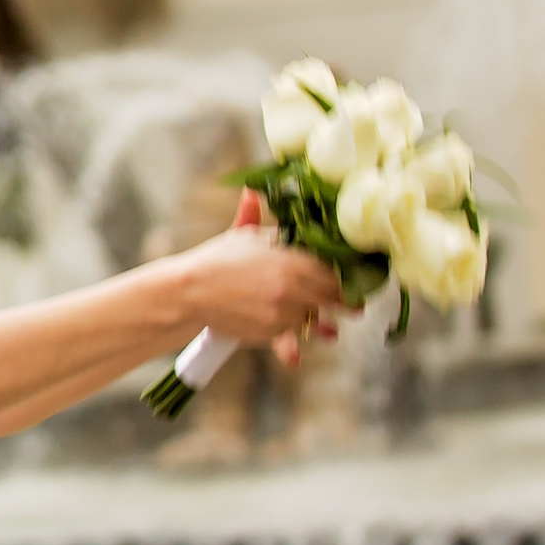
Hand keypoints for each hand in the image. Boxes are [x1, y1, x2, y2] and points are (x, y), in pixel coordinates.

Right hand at [174, 189, 343, 352]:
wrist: (190, 291)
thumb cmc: (216, 260)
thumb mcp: (242, 235)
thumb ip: (256, 216)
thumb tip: (252, 190)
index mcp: (293, 261)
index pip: (334, 272)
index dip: (346, 277)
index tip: (352, 280)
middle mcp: (293, 288)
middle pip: (333, 298)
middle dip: (345, 304)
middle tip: (354, 307)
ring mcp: (284, 313)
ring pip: (315, 321)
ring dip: (323, 326)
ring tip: (331, 331)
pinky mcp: (271, 333)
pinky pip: (292, 339)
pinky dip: (295, 346)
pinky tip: (298, 353)